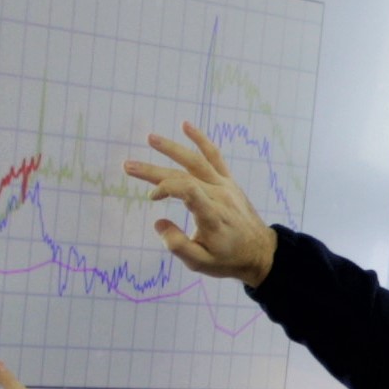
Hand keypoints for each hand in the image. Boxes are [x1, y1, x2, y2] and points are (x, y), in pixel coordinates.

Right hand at [127, 123, 277, 286]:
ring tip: (151, 138)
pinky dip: (201, 140)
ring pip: (196, 161)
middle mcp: (219, 196)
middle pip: (183, 175)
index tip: (152, 198)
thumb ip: (177, 245)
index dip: (166, 188)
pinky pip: (215, 157)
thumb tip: (158, 223)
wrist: (260, 252)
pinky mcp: (228, 182)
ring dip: (172, 148)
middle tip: (128, 166)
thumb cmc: (229, 259)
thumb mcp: (201, 263)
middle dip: (153, 171)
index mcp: (212, 216)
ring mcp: (225, 186)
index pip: (187, 190)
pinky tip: (186, 126)